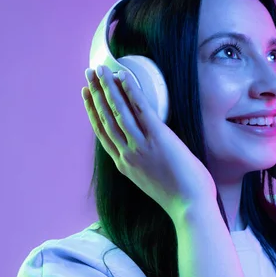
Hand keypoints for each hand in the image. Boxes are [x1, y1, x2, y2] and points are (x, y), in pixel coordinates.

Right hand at [82, 65, 216, 214]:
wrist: (190, 206)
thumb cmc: (179, 196)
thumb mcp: (152, 180)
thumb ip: (144, 163)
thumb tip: (148, 150)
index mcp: (124, 164)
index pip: (103, 133)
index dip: (93, 111)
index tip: (86, 96)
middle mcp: (127, 153)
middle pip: (106, 118)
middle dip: (95, 93)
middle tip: (88, 74)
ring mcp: (141, 145)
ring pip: (118, 111)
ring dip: (107, 88)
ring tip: (100, 70)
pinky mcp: (158, 138)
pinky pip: (141, 109)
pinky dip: (131, 91)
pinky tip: (124, 77)